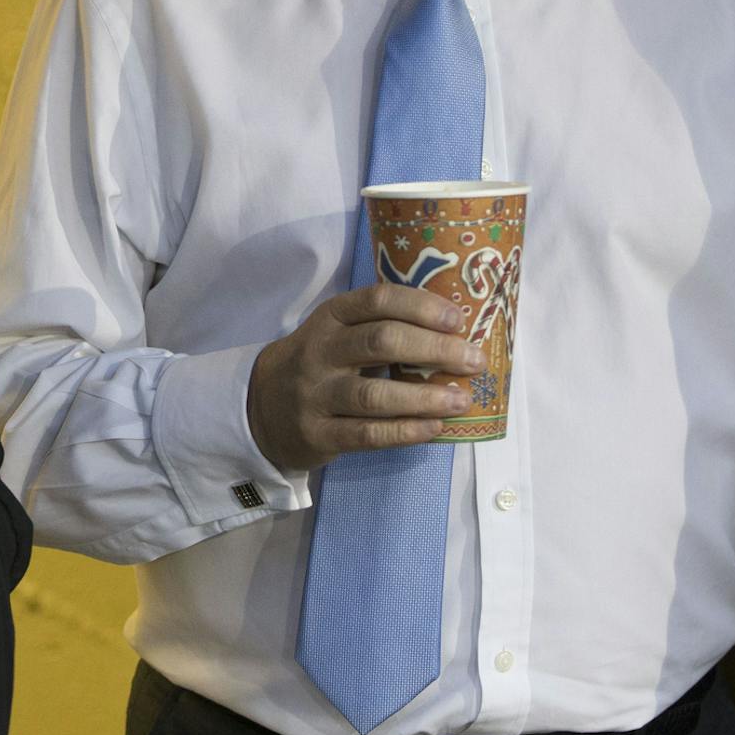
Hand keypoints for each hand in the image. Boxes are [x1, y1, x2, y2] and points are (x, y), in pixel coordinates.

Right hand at [246, 282, 483, 470]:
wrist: (261, 408)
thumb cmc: (319, 365)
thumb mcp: (335, 333)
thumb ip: (378, 328)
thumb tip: (453, 333)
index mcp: (330, 318)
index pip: (377, 301)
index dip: (421, 306)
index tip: (459, 319)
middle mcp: (320, 351)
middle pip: (381, 341)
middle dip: (434, 348)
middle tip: (473, 360)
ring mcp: (316, 394)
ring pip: (374, 393)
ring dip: (425, 397)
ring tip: (461, 400)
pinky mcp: (318, 434)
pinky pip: (367, 434)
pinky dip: (405, 432)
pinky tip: (434, 429)